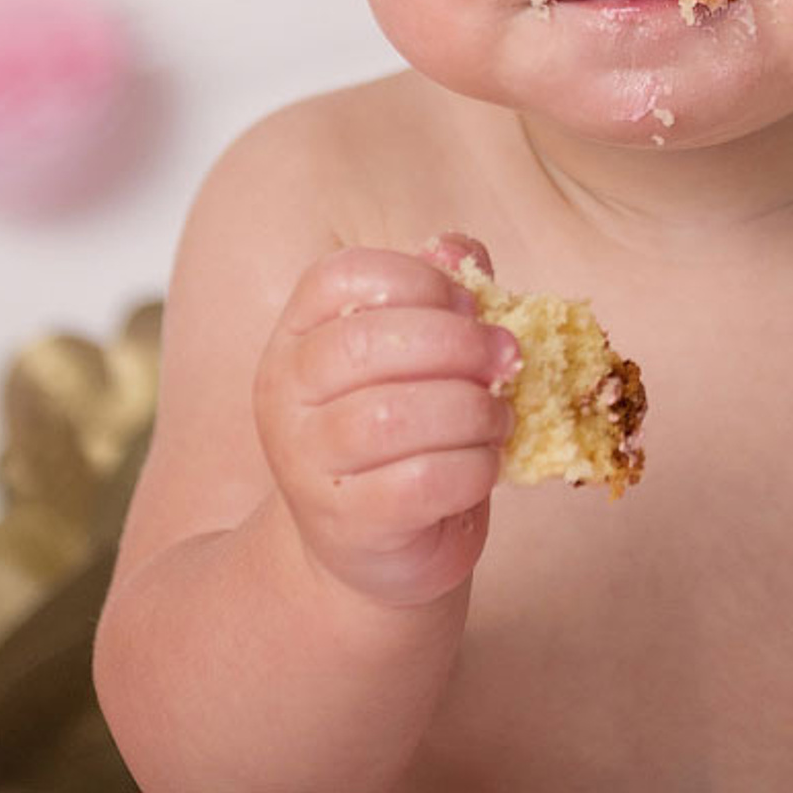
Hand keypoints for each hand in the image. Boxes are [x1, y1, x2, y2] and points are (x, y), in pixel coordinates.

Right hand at [252, 230, 522, 610]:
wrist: (371, 544)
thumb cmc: (401, 431)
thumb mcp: (415, 353)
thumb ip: (439, 293)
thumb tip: (458, 248)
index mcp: (298, 334)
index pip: (340, 277)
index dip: (417, 279)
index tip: (469, 304)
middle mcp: (286, 393)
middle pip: (366, 344)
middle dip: (457, 343)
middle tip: (506, 356)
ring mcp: (307, 462)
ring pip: (393, 416)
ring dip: (471, 408)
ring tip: (498, 415)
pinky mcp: (346, 523)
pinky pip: (419, 482)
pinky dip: (472, 465)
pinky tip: (486, 462)